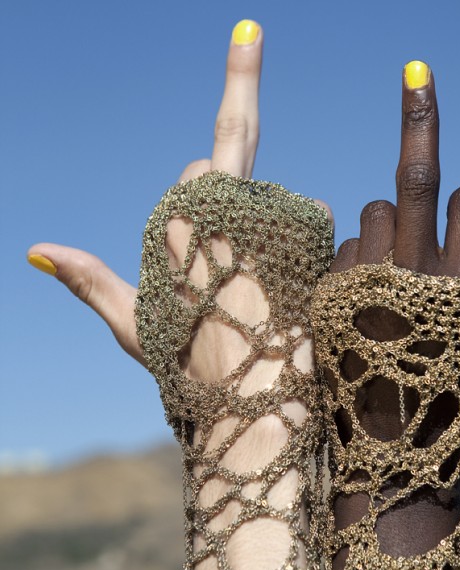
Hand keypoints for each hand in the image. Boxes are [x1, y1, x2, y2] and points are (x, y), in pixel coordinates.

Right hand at [28, 20, 330, 378]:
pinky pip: (312, 213)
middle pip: (233, 162)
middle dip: (236, 205)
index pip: (197, 171)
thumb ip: (90, 280)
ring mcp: (265, 219)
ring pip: (273, 193)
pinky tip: (297, 284)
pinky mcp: (306, 236)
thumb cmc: (191, 373)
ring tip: (267, 289)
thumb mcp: (134, 325)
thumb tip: (37, 250)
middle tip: (242, 274)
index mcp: (174, 226)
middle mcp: (218, 212)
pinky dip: (308, 239)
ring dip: (272, 227)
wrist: (256, 406)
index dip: (204, 209)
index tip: (216, 253)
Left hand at [331, 60, 459, 404]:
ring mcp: (361, 283)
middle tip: (418, 73)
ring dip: (389, 230)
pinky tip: (364, 303)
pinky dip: (357, 261)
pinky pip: (342, 247)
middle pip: (412, 178)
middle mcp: (410, 274)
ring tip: (395, 285)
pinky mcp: (327, 296)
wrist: (393, 452)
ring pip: (372, 210)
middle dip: (421, 119)